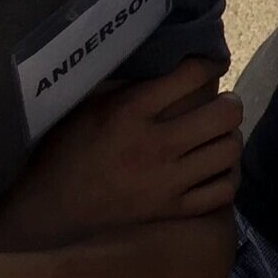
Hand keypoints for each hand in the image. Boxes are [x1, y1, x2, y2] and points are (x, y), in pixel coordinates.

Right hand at [0, 57, 240, 252]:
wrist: (47, 214)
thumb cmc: (63, 153)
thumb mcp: (86, 108)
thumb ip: (127, 86)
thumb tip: (168, 63)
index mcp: (128, 112)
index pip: (191, 76)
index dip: (211, 64)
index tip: (212, 65)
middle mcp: (153, 145)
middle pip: (225, 114)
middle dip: (229, 103)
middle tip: (220, 104)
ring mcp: (166, 181)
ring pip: (230, 150)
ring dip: (229, 138)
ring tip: (217, 136)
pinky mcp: (172, 210)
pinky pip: (223, 189)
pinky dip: (226, 175)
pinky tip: (213, 168)